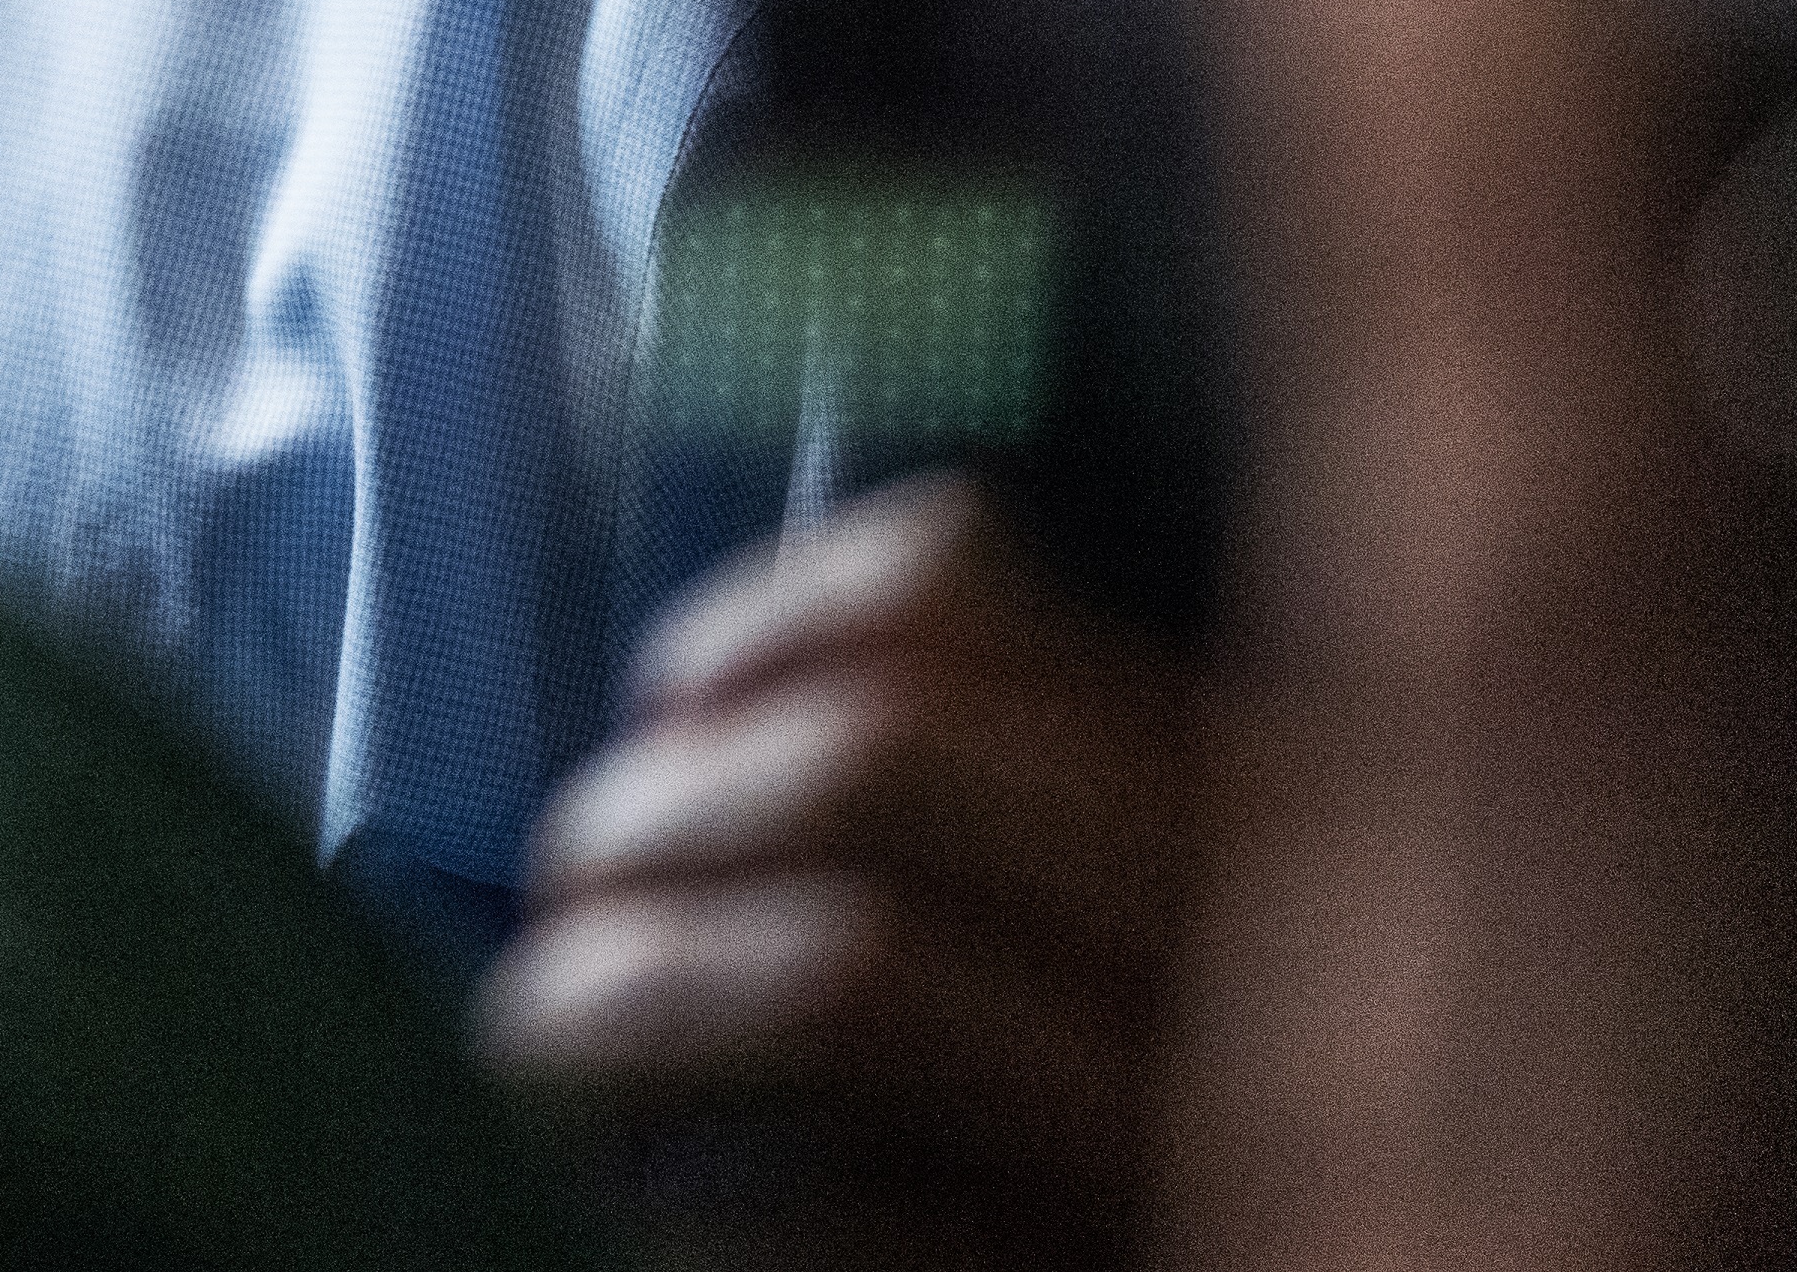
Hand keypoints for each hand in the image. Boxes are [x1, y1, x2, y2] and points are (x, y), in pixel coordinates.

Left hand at [483, 474, 1195, 1269]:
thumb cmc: (1082, 1121)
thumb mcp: (1108, 910)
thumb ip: (976, 797)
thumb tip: (688, 720)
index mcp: (1239, 799)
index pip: (950, 588)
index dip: (753, 632)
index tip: (669, 711)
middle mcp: (1248, 944)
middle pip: (870, 765)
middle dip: (653, 823)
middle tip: (573, 906)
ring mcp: (1191, 1141)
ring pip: (846, 977)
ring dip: (631, 997)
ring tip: (548, 1048)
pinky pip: (843, 1224)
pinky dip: (700, 1212)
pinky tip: (666, 1221)